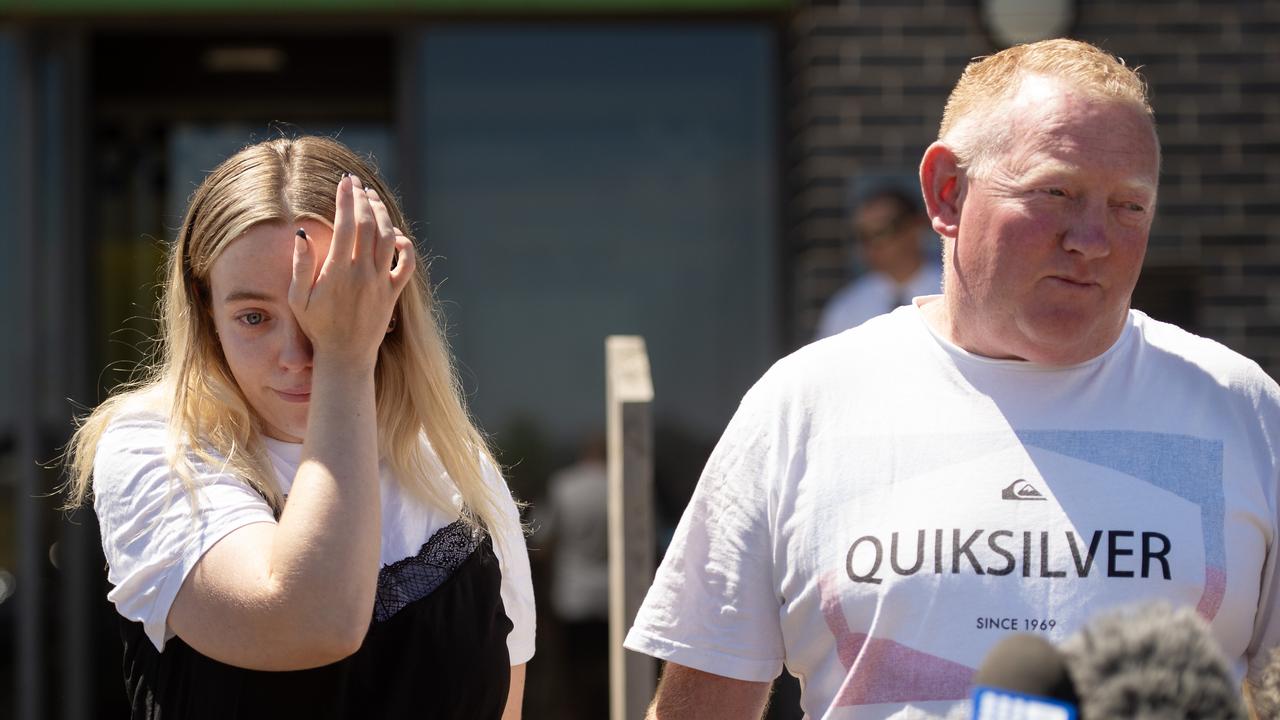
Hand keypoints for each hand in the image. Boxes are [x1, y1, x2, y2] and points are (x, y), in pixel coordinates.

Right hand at [288, 174, 414, 368]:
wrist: (345, 356)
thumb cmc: (317, 326)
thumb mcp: (298, 298)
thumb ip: (300, 265)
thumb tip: (300, 234)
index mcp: (338, 272)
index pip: (347, 225)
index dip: (346, 199)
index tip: (344, 181)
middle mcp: (363, 273)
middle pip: (369, 225)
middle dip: (363, 199)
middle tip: (356, 184)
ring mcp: (381, 282)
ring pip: (388, 238)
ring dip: (382, 214)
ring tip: (371, 199)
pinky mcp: (393, 292)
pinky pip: (407, 263)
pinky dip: (405, 245)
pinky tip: (395, 235)